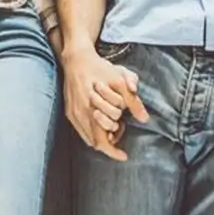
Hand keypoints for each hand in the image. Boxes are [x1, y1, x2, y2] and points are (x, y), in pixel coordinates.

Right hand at [61, 45, 148, 161]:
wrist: (76, 58)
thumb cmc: (99, 68)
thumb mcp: (120, 80)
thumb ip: (133, 101)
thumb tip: (144, 118)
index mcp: (92, 108)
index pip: (102, 141)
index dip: (114, 152)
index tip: (124, 156)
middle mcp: (80, 114)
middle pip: (96, 142)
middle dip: (111, 140)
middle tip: (121, 128)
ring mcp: (73, 114)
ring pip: (88, 138)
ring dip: (101, 136)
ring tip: (113, 125)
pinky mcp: (69, 111)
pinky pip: (81, 130)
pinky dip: (92, 131)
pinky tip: (101, 121)